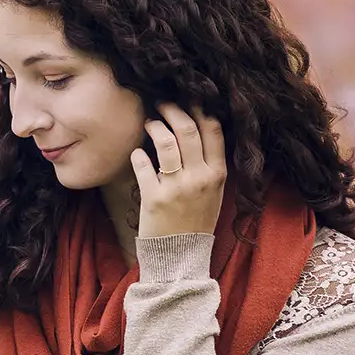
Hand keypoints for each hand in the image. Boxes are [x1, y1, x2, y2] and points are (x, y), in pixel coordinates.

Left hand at [131, 102, 225, 239]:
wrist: (181, 257)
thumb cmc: (196, 221)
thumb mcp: (215, 192)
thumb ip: (209, 163)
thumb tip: (196, 128)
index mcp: (217, 174)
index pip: (213, 129)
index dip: (199, 107)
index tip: (189, 98)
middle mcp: (199, 177)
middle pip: (187, 129)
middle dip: (173, 109)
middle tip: (161, 103)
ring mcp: (177, 187)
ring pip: (166, 141)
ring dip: (154, 126)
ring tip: (149, 123)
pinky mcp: (154, 198)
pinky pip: (143, 165)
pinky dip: (138, 155)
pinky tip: (137, 154)